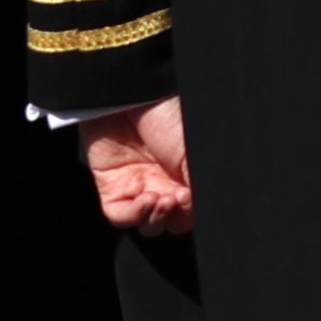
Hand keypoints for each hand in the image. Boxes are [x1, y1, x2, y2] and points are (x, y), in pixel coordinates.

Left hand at [81, 98, 193, 237]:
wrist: (132, 97)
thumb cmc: (169, 116)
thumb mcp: (196, 151)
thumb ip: (201, 185)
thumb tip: (209, 210)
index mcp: (185, 175)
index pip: (191, 212)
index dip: (192, 213)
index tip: (193, 199)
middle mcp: (163, 184)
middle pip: (171, 222)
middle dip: (176, 218)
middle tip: (178, 198)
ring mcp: (137, 187)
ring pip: (147, 224)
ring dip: (157, 219)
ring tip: (161, 199)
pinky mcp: (111, 186)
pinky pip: (120, 216)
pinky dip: (134, 215)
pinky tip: (144, 199)